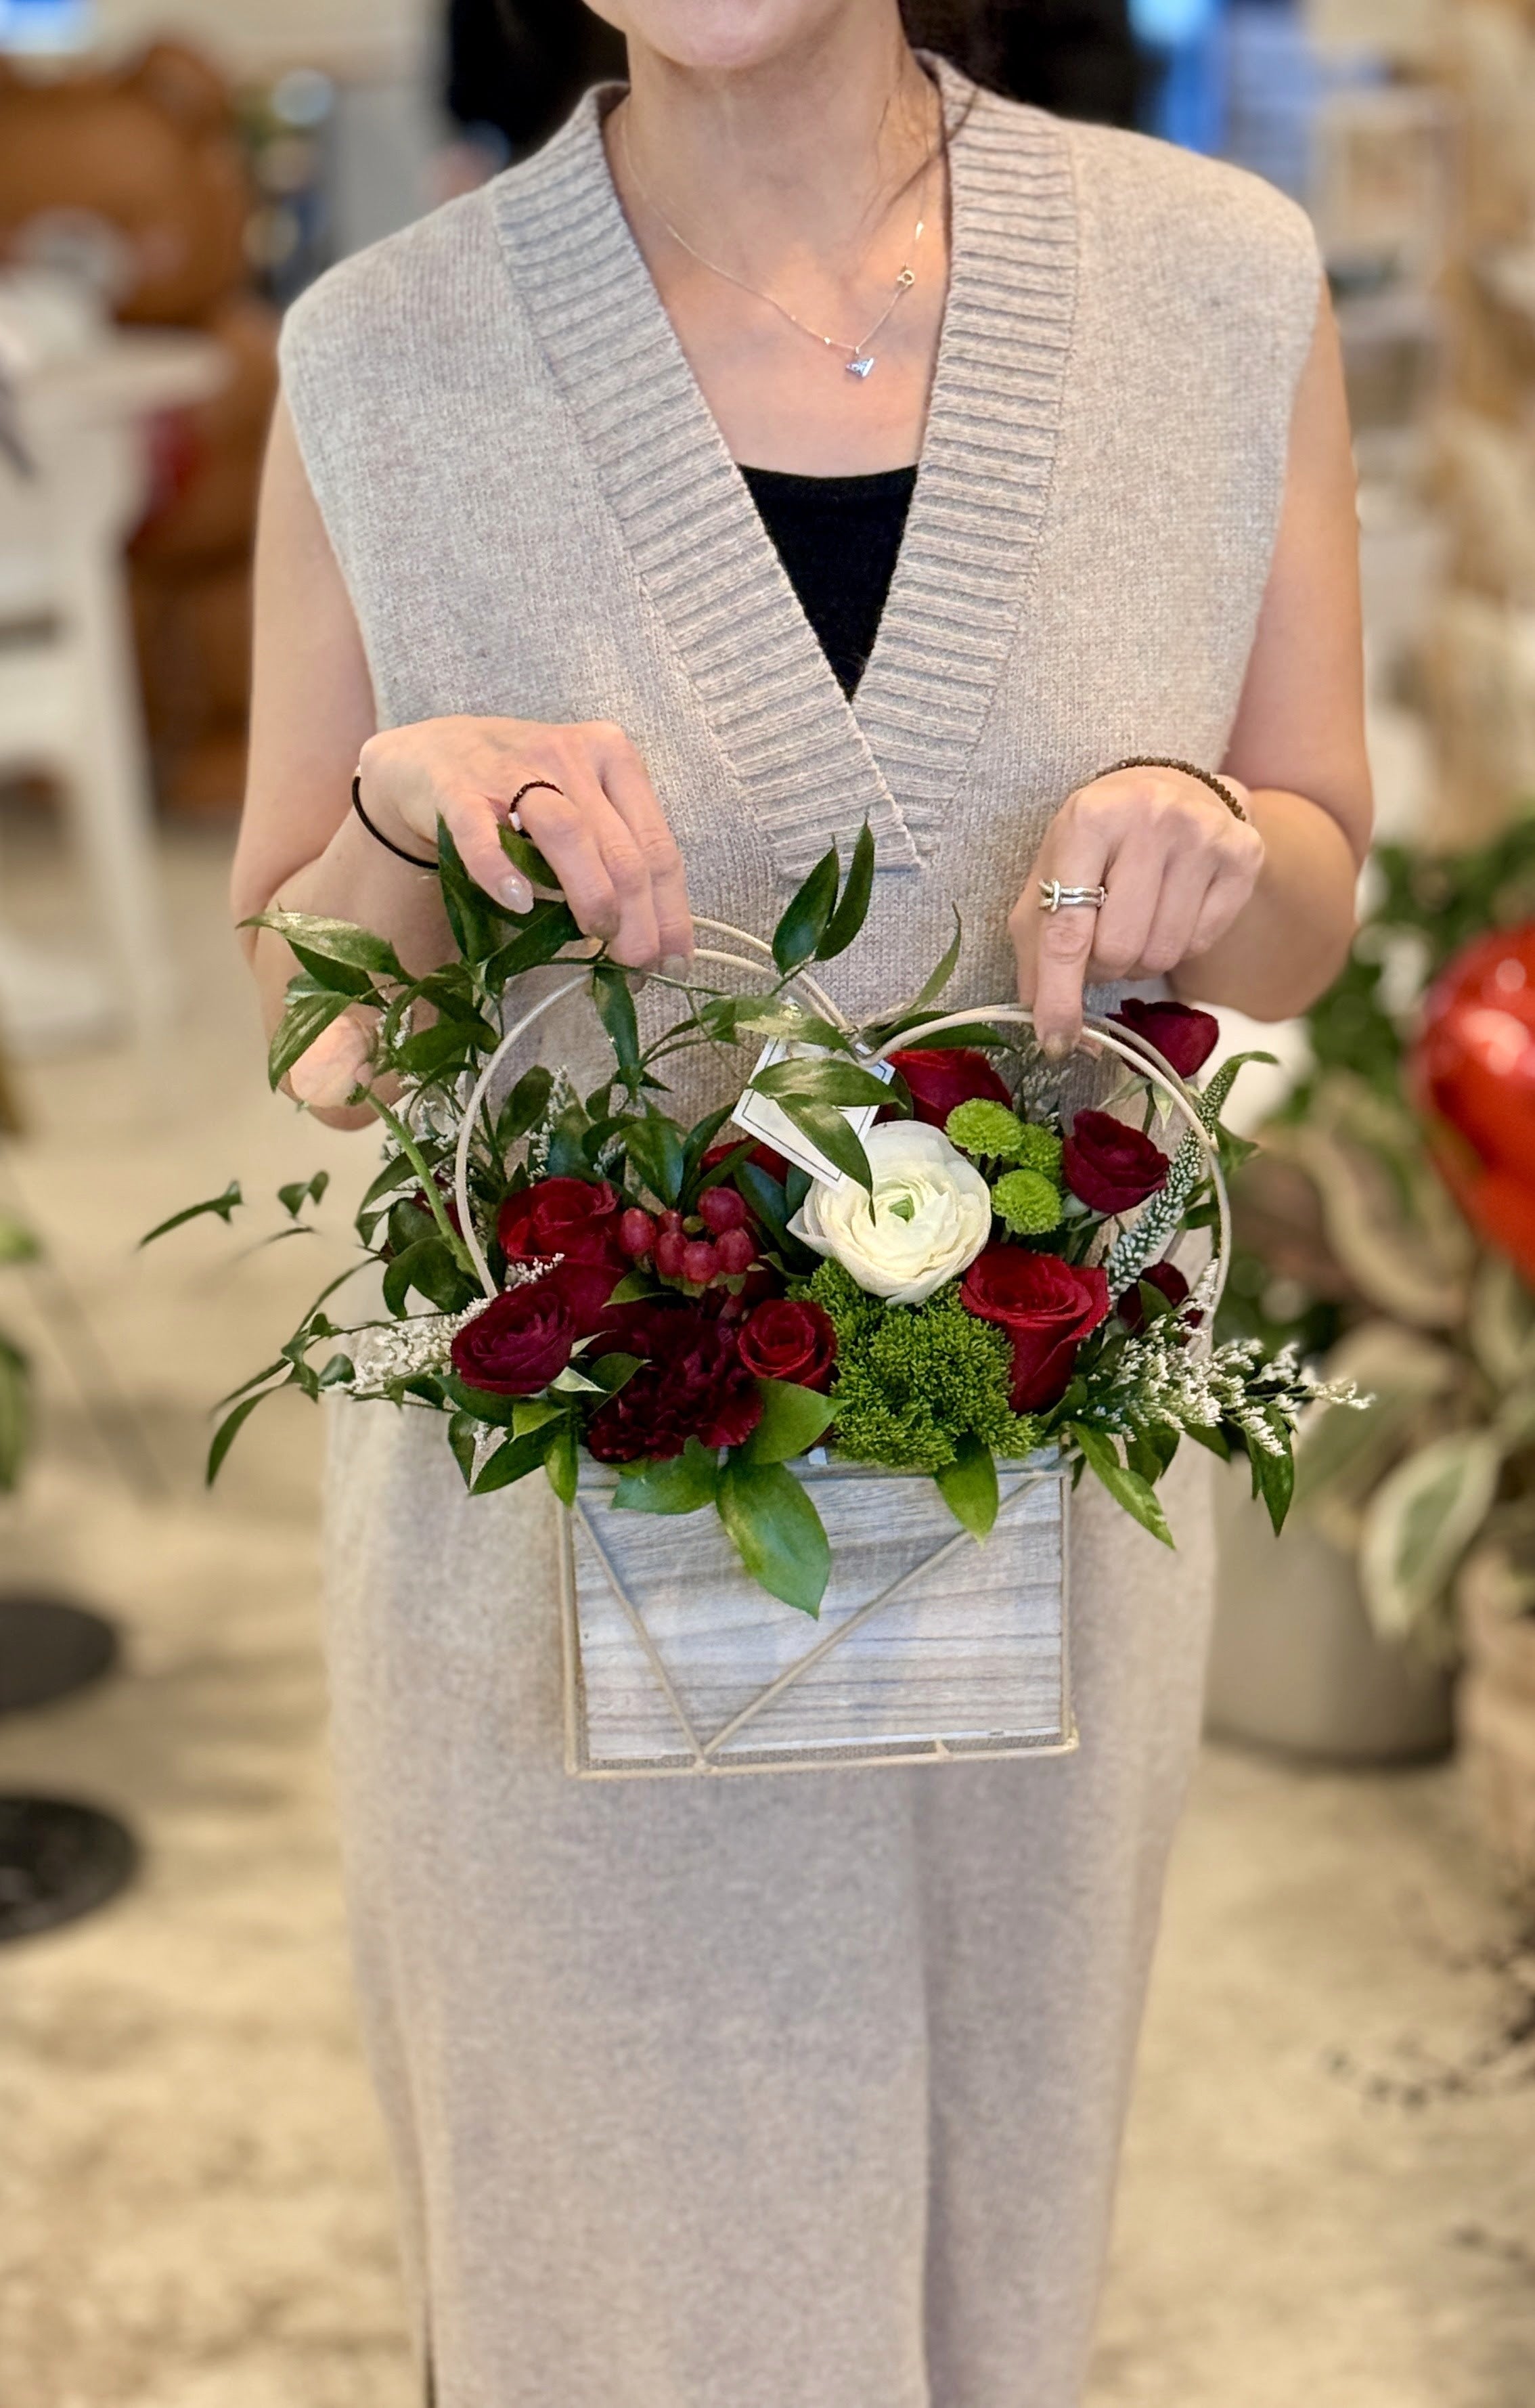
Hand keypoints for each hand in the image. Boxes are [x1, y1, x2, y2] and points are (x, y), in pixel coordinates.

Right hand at [357, 715, 692, 970]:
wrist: (436, 753)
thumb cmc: (523, 789)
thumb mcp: (582, 804)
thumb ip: (614, 855)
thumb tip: (648, 940)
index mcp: (614, 757)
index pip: (657, 846)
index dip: (671, 912)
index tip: (674, 964)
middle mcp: (571, 756)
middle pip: (620, 848)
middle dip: (637, 919)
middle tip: (635, 965)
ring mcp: (513, 769)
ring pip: (568, 834)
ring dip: (591, 896)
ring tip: (596, 940)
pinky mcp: (458, 789)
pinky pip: (483, 834)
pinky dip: (501, 871)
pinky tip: (519, 903)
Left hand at [1011, 765, 1263, 1055]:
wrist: (1173, 790)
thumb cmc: (1100, 842)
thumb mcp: (1053, 872)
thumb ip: (1036, 944)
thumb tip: (1044, 1023)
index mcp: (1089, 819)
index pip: (1068, 929)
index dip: (1059, 995)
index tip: (1054, 1041)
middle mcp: (1151, 819)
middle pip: (1118, 950)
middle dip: (1101, 967)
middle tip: (1100, 944)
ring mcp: (1204, 836)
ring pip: (1161, 955)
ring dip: (1138, 962)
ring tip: (1135, 924)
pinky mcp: (1243, 857)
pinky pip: (1200, 945)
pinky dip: (1177, 946)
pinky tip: (1170, 911)